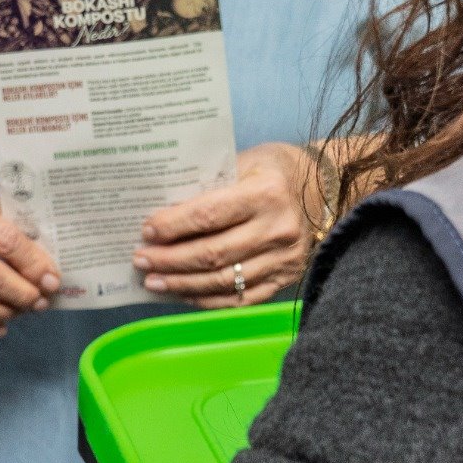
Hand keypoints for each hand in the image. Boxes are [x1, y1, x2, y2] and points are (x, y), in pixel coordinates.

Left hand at [133, 142, 317, 305]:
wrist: (321, 189)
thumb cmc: (272, 170)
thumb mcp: (242, 162)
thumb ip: (207, 186)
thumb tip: (161, 213)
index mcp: (266, 193)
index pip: (208, 215)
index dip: (173, 227)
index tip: (147, 231)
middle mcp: (278, 229)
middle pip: (212, 254)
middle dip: (170, 260)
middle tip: (141, 259)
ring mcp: (284, 259)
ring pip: (223, 281)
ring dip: (182, 284)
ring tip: (154, 281)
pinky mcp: (286, 279)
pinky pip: (240, 298)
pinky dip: (207, 299)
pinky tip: (184, 294)